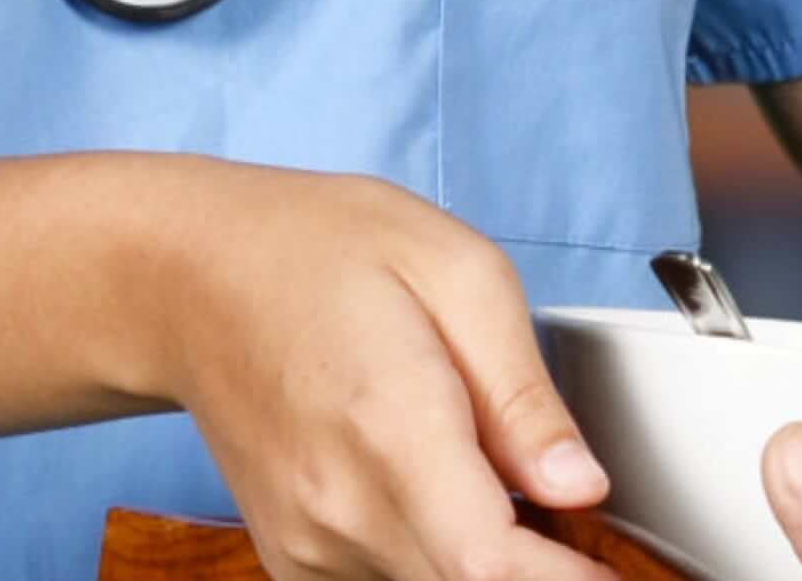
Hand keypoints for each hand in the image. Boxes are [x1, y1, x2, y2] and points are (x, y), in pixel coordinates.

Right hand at [135, 163, 612, 580]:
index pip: (490, 565)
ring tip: (509, 491)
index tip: (612, 566)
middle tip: (579, 521)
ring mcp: (308, 544)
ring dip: (492, 566)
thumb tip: (581, 485)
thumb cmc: (322, 252)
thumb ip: (524, 393)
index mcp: (391, 428)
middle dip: (544, 570)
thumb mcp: (457, 271)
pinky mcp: (296, 558)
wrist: (190, 279)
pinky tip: (457, 505)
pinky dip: (441, 561)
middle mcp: (339, 507)